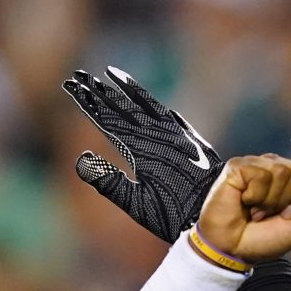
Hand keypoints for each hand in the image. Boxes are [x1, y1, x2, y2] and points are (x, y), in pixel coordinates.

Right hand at [64, 66, 221, 241]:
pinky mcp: (192, 141)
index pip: (107, 119)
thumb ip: (109, 182)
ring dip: (127, 89)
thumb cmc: (174, 216)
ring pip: (147, 105)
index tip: (71, 86)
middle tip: (79, 76)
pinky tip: (150, 101)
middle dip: (99, 91)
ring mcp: (176, 136)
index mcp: (140, 150)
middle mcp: (157, 136)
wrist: (218, 213)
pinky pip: (169, 115)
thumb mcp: (138, 205)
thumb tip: (81, 158)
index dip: (88, 102)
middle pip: (123, 107)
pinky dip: (154, 104)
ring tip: (112, 74)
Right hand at [196, 154, 290, 264]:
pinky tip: (243, 201)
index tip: (286, 214)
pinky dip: (254, 196)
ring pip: (281, 171)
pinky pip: (260, 175)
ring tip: (255, 209)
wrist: (233, 251)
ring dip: (268, 200)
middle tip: (266, 213)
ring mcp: (256, 164)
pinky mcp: (238, 166)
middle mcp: (274, 166)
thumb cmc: (264, 239)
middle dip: (285, 200)